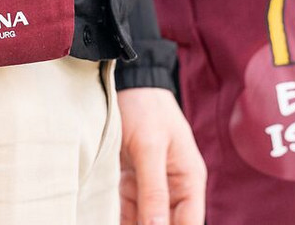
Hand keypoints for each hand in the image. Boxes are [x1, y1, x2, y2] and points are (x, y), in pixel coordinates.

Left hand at [118, 87, 205, 224]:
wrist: (128, 84)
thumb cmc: (146, 109)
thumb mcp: (150, 148)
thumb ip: (154, 190)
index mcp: (189, 180)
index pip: (189, 224)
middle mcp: (174, 188)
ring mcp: (152, 187)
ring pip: (145, 222)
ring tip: (113, 223)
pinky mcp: (132, 185)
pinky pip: (128, 213)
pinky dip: (120, 222)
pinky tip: (105, 222)